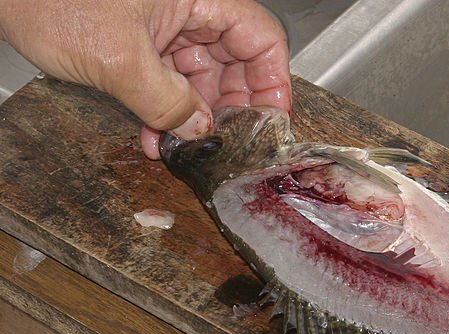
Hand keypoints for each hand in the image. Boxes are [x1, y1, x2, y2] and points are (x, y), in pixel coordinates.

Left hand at [0, 0, 290, 158]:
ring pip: (199, 76)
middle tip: (224, 145)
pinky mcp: (139, 38)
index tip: (268, 124)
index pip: (261, 39)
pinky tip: (156, 137)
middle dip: (229, 109)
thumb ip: (168, 104)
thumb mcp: (119, 60)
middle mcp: (188, 7)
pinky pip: (167, 79)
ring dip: (192, 118)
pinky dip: (165, 110)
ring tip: (183, 149)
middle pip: (235, 61)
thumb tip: (199, 134)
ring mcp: (163, 22)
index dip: (273, 84)